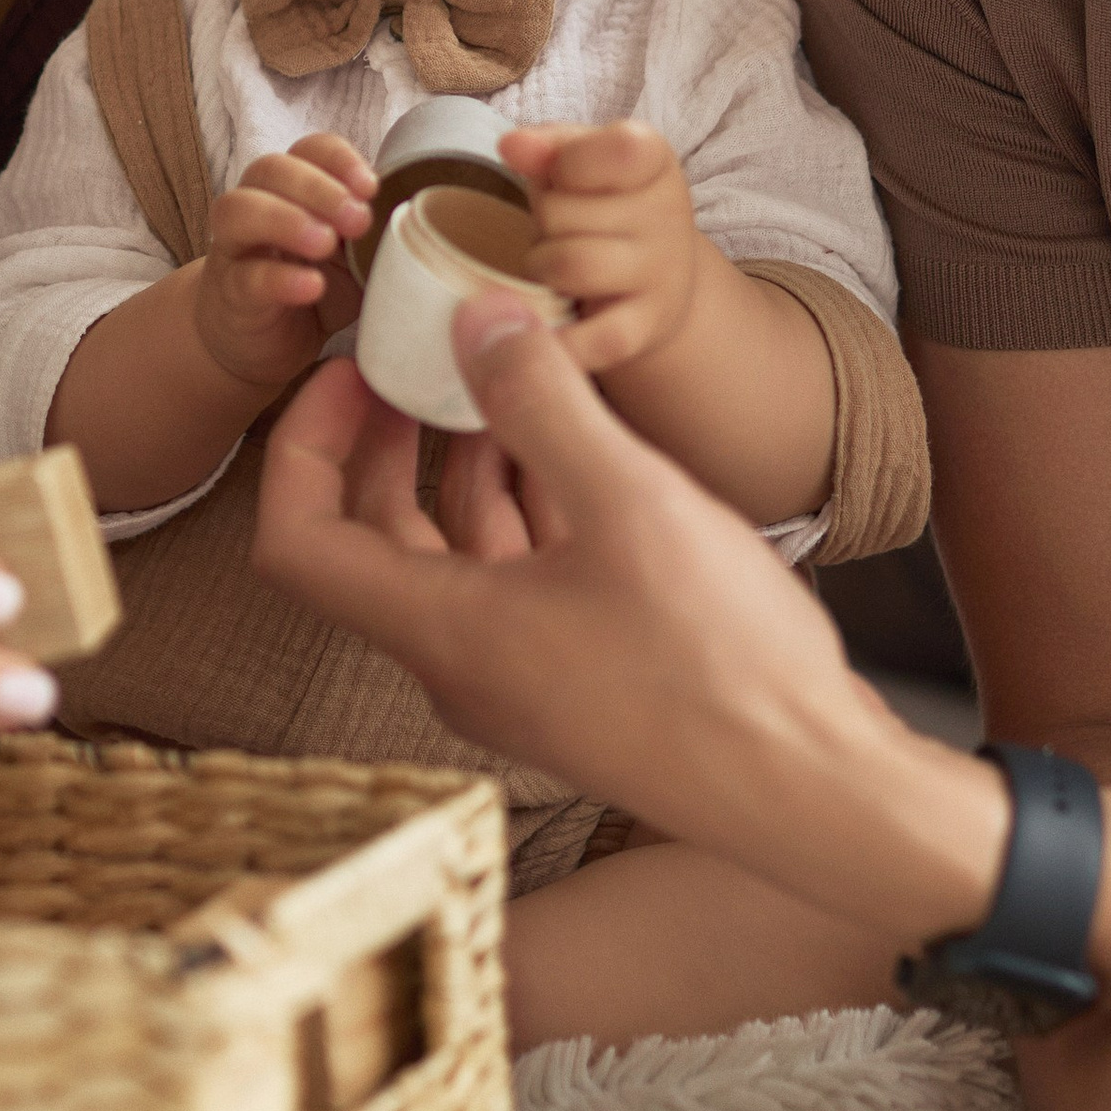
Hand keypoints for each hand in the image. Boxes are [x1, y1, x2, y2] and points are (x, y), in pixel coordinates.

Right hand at [190, 133, 372, 397]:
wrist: (265, 344)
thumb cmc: (315, 285)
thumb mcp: (354, 255)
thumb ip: (375, 232)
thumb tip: (428, 219)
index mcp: (292, 188)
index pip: (308, 149)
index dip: (337, 159)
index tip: (371, 186)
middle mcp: (257, 205)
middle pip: (268, 168)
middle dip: (317, 187)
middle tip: (357, 219)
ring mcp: (236, 248)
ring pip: (238, 210)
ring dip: (286, 218)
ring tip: (325, 243)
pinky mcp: (231, 293)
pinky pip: (246, 275)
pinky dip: (280, 277)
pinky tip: (312, 286)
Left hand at [257, 300, 998, 929]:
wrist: (811, 791)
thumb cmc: (719, 664)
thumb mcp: (628, 503)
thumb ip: (541, 404)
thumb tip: (472, 319)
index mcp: (441, 631)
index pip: (299, 541)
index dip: (304, 446)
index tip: (354, 373)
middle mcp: (461, 665)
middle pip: (374, 543)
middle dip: (387, 444)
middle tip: (423, 362)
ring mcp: (520, 680)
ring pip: (455, 560)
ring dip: (466, 471)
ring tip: (508, 385)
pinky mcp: (578, 684)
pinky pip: (518, 584)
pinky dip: (526, 514)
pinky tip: (576, 455)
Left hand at [500, 121, 699, 377]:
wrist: (653, 278)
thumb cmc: (599, 204)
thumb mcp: (577, 160)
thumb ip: (545, 146)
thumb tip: (512, 146)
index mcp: (654, 160)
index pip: (618, 150)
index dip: (568, 163)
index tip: (564, 174)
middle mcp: (668, 216)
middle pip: (560, 213)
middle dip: (543, 222)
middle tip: (560, 229)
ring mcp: (661, 275)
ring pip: (567, 266)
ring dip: (540, 268)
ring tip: (552, 267)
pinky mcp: (646, 327)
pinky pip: (592, 338)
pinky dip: (558, 337)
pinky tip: (546, 322)